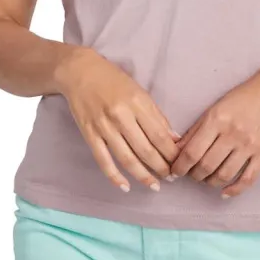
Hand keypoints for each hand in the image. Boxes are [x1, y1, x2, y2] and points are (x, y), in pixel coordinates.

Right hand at [59, 48, 182, 192]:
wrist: (79, 72)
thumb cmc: (113, 80)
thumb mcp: (139, 91)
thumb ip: (156, 115)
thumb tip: (174, 138)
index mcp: (136, 103)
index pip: (159, 134)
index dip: (171, 152)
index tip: (180, 162)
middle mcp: (121, 116)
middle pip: (145, 149)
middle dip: (161, 167)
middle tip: (171, 177)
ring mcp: (104, 126)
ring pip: (126, 158)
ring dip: (142, 175)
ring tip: (154, 185)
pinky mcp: (89, 134)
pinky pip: (103, 160)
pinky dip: (114, 176)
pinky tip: (125, 187)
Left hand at [169, 75, 259, 197]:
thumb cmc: (245, 96)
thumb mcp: (216, 107)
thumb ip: (196, 129)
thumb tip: (177, 149)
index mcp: (217, 119)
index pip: (192, 152)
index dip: (180, 166)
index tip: (175, 171)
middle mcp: (233, 133)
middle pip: (206, 166)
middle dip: (194, 175)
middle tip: (191, 174)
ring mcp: (251, 145)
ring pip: (224, 175)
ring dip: (210, 182)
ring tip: (207, 179)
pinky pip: (247, 179)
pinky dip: (234, 190)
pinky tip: (225, 191)